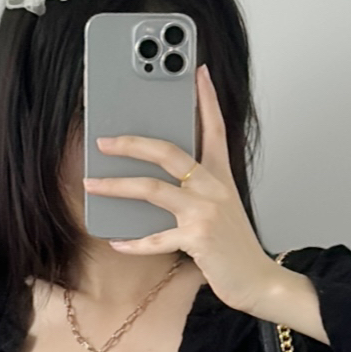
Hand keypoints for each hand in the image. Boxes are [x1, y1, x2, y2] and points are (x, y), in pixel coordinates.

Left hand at [81, 63, 320, 333]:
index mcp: (221, 175)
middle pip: (168, 151)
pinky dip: (133, 242)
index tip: (197, 71)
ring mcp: (205, 211)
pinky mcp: (197, 238)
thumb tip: (159, 179)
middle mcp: (213, 187)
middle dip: (131, 143)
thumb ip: (198, 188)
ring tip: (92, 184)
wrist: (258, 280)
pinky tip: (116, 241)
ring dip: (117, 186)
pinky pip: (155, 239)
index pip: (215, 127)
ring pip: (153, 189)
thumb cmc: (235, 245)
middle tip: (103, 141)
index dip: (207, 98)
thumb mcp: (222, 207)